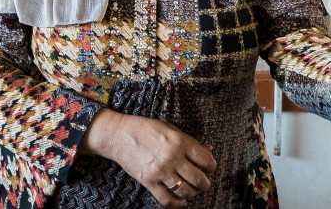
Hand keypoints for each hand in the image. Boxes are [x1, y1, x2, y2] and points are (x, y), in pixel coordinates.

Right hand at [82, 110, 216, 207]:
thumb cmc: (145, 128)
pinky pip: (167, 199)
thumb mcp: (170, 128)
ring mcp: (160, 171)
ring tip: (192, 190)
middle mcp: (172, 157)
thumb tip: (209, 149)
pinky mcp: (149, 181)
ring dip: (192, 193)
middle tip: (203, 182)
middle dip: (205, 183)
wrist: (119, 135)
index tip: (209, 168)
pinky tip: (181, 201)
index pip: (206, 159)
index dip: (211, 166)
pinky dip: (177, 204)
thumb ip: (189, 140)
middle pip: (199, 179)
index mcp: (180, 141)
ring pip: (186, 191)